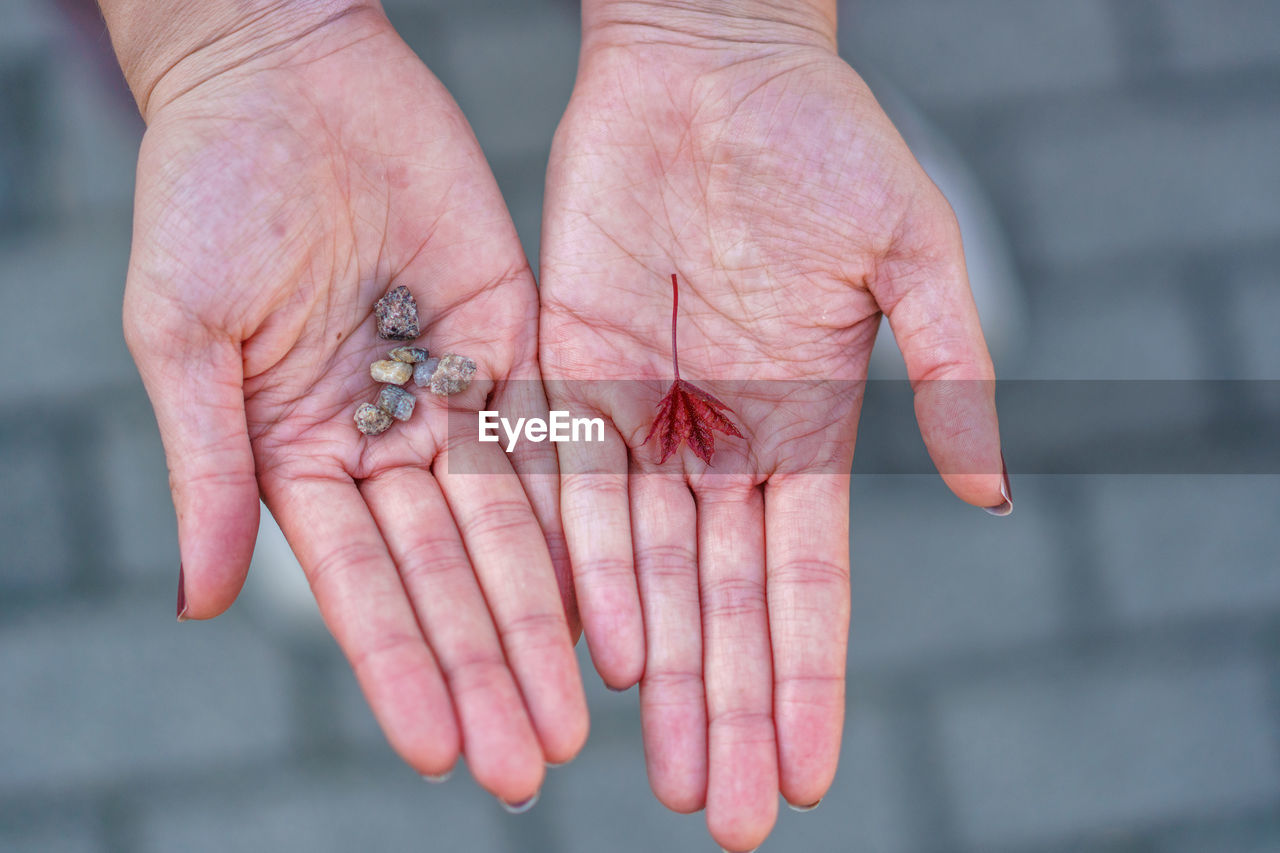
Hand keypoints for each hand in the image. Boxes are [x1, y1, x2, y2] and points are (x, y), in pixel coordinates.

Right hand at [113, 4, 584, 801]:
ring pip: (510, 530)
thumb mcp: (186, 336)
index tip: (442, 750)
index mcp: (297, 456)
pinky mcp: (513, 342)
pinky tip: (611, 589)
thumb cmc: (207, 196)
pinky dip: (580, 515)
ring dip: (542, 620)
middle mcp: (384, 445)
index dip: (401, 668)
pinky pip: (554, 439)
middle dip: (488, 671)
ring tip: (579, 710)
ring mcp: (452, 398)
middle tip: (533, 765)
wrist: (287, 77)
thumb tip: (200, 601)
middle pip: (449, 578)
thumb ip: (207, 467)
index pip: (359, 587)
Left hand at [540, 4, 1007, 847]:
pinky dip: (590, 568)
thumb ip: (950, 373)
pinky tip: (601, 653)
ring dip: (659, 672)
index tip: (806, 769)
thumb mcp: (912, 257)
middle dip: (727, 709)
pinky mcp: (571, 371)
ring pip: (650, 570)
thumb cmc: (824, 144)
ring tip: (661, 772)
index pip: (808, 581)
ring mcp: (645, 416)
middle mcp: (721, 442)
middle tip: (723, 817)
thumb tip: (992, 493)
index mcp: (805, 428)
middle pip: (724, 602)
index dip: (807, 676)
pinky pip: (577, 485)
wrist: (708, 65)